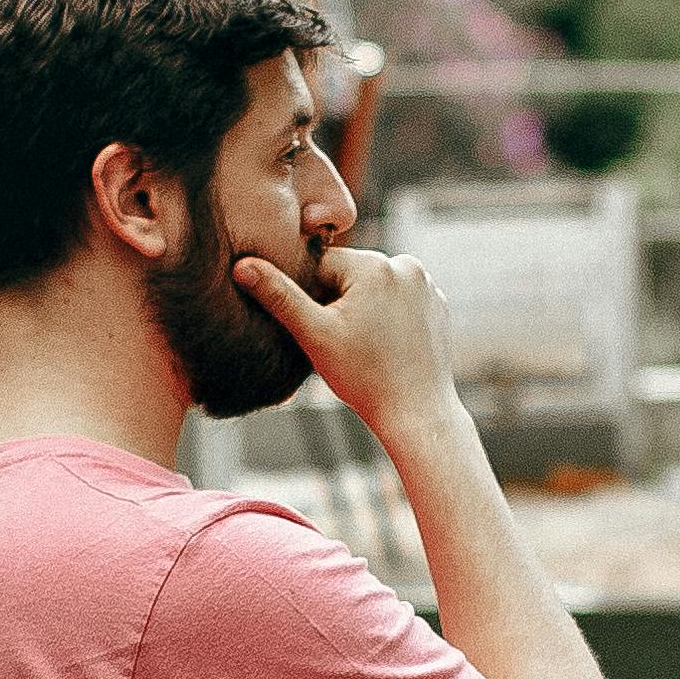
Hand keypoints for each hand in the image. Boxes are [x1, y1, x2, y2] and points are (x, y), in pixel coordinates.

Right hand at [233, 244, 458, 437]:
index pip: (320, 266)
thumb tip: (242, 264)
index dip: (309, 298)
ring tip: (361, 346)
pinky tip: (382, 346)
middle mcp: (406, 265)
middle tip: (338, 342)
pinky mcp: (437, 305)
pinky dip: (386, 317)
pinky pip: (398, 301)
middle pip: (349, 275)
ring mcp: (426, 285)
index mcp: (374, 265)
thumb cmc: (364, 378)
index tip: (315, 328)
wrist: (417, 414)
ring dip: (360, 308)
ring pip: (373, 288)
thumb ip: (278, 296)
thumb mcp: (313, 335)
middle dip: (336, 302)